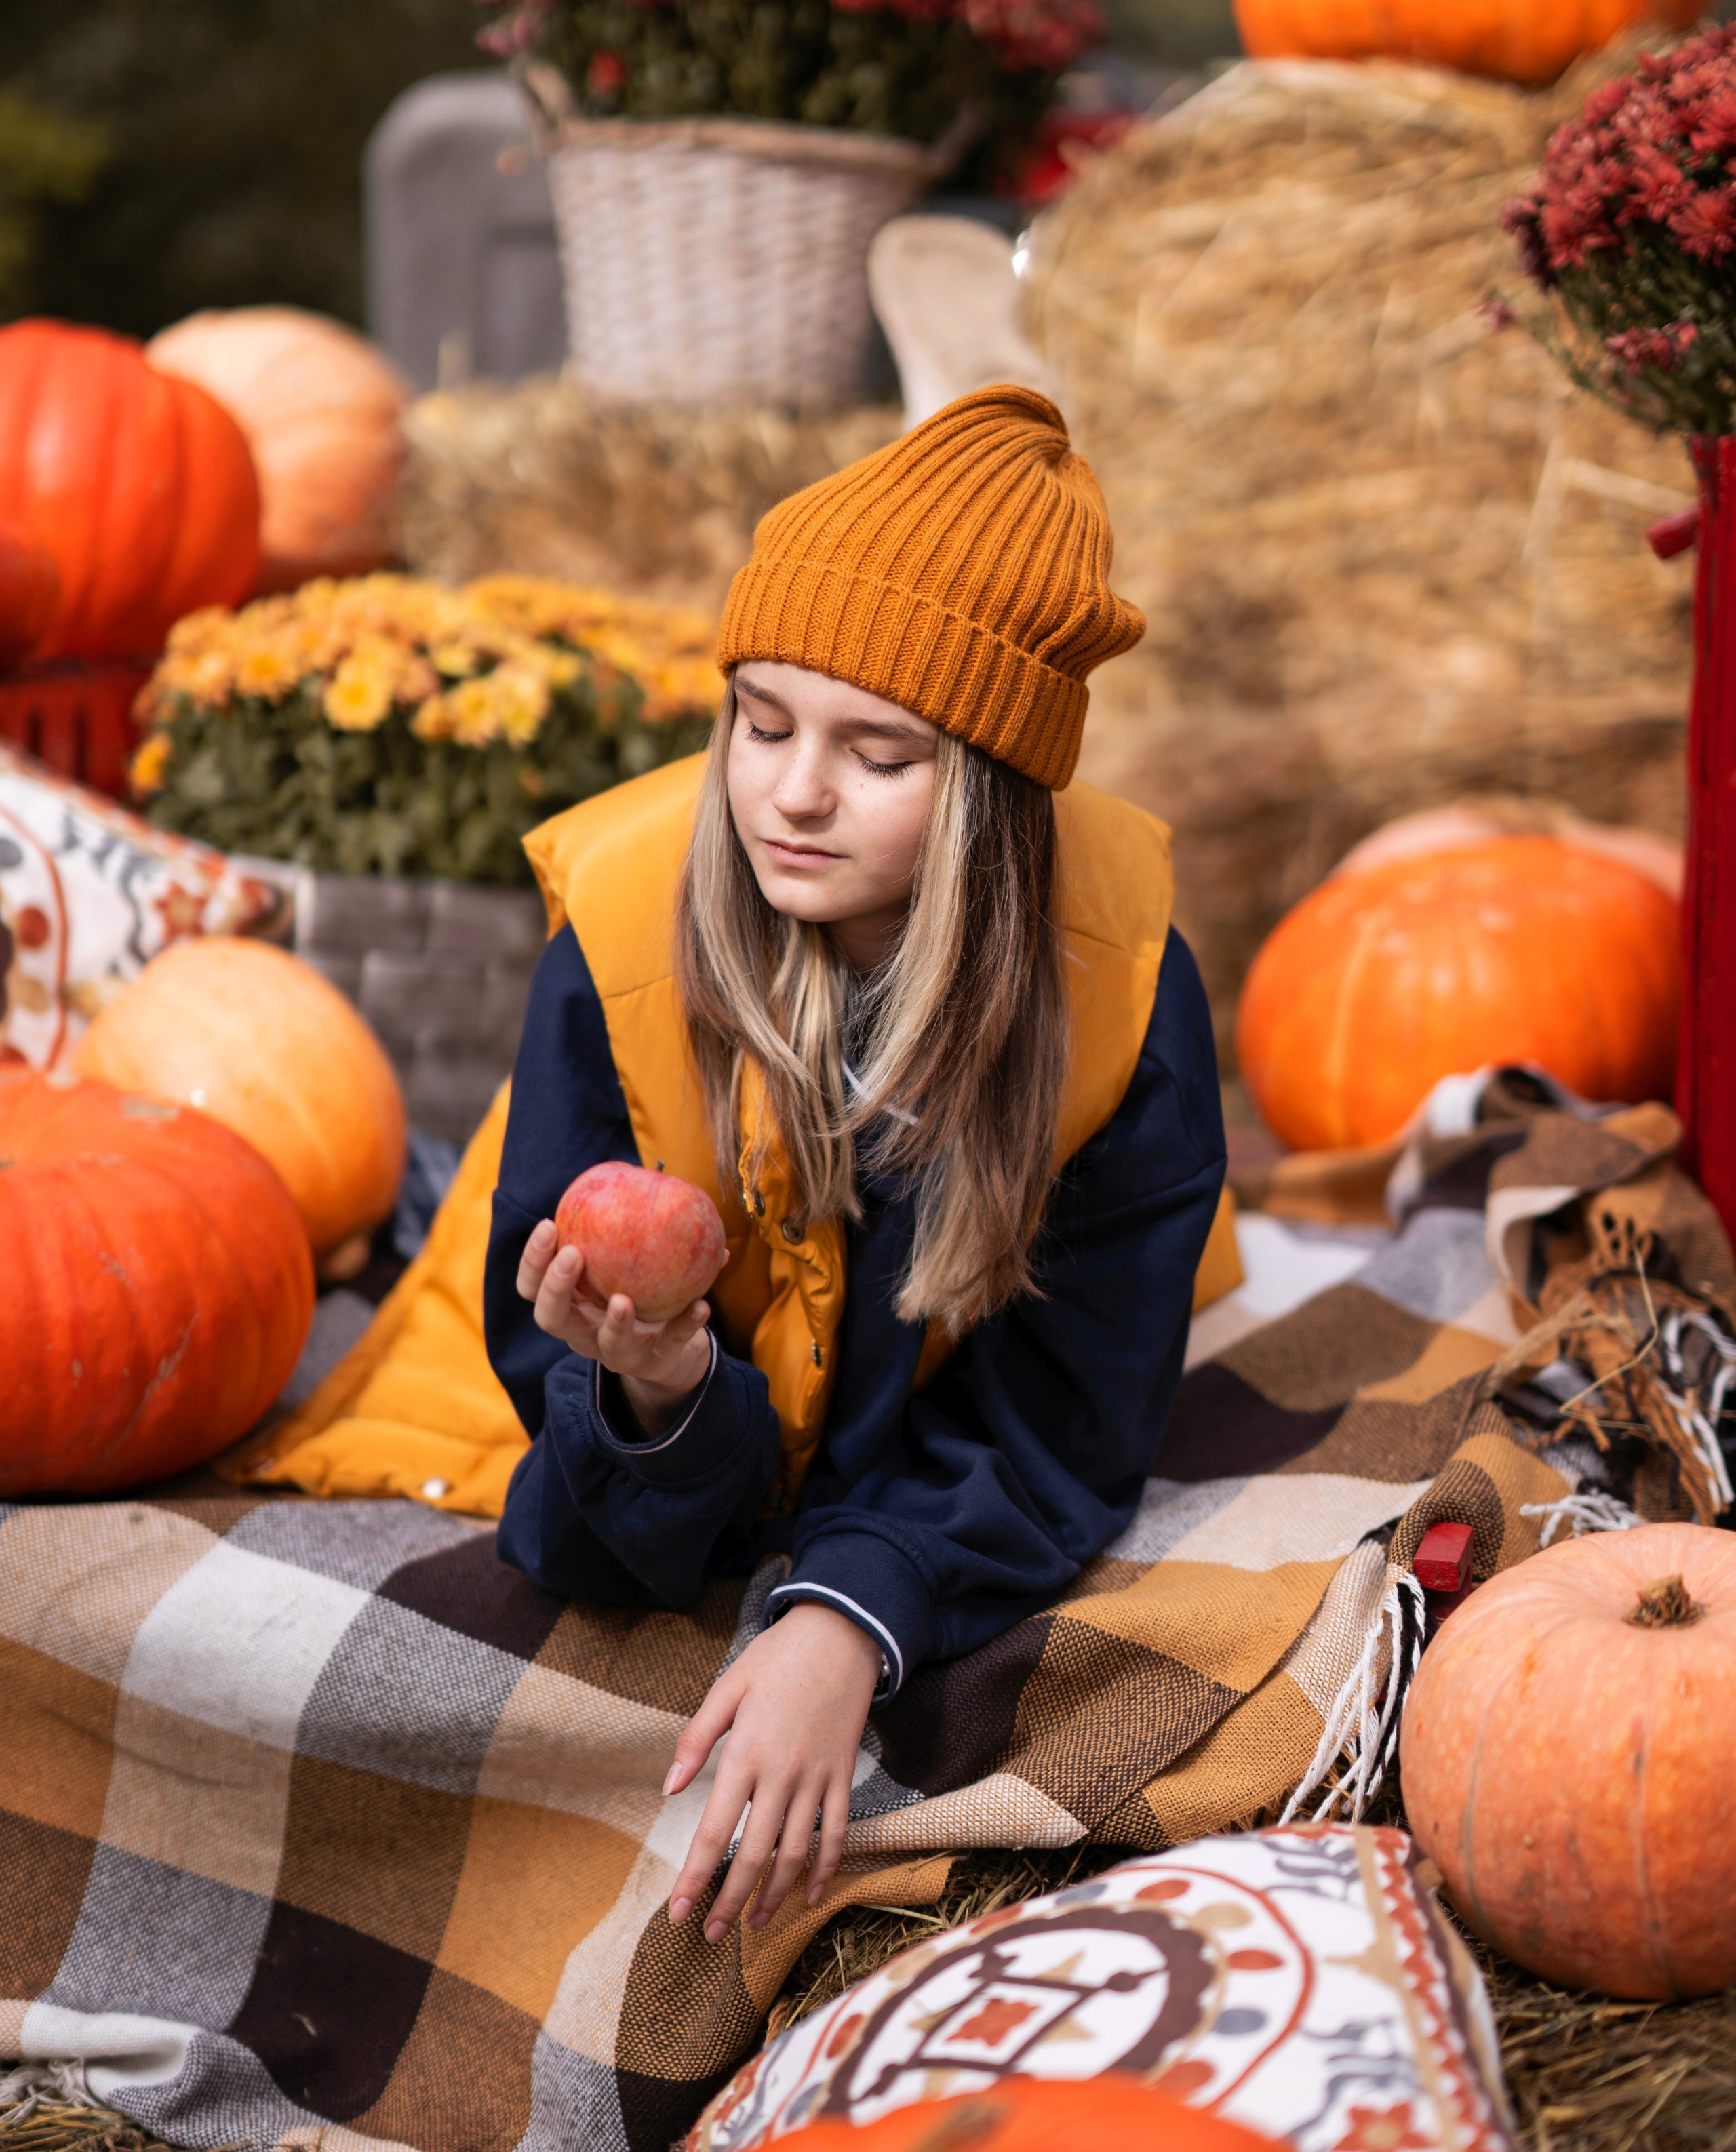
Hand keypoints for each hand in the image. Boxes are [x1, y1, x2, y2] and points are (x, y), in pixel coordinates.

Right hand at [517, 1217, 711, 1435]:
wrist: (669, 1351)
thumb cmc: (638, 1296)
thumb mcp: (625, 1267)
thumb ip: (631, 1231)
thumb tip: (660, 1175)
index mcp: (570, 1305)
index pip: (533, 1286)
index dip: (534, 1260)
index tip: (550, 1224)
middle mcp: (584, 1333)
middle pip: (551, 1318)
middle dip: (556, 1287)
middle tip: (573, 1254)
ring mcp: (617, 1354)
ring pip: (606, 1344)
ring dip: (613, 1321)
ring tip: (623, 1299)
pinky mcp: (655, 1364)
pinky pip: (670, 1344)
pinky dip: (685, 1326)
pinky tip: (702, 1305)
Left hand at [664, 1602, 880, 1939]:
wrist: (841, 1634)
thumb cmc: (777, 1658)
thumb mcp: (727, 1686)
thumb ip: (696, 1739)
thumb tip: (669, 1787)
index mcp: (746, 1753)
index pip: (716, 1831)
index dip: (695, 1878)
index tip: (677, 1913)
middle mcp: (782, 1774)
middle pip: (754, 1855)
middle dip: (730, 1902)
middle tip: (710, 1935)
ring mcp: (817, 1778)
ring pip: (795, 1853)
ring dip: (773, 1895)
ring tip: (753, 1925)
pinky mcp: (842, 1776)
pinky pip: (837, 1833)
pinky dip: (826, 1869)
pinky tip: (810, 1895)